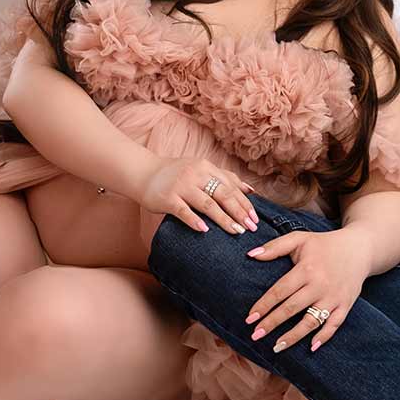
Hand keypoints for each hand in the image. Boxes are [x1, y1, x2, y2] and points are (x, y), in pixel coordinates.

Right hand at [140, 157, 258, 233]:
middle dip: (239, 212)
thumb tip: (251, 190)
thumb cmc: (176, 174)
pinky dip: (194, 220)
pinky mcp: (167, 198)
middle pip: (223, 195)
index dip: (245, 203)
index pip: (231, 187)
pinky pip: (183, 211)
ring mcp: (181, 186)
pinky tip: (205, 230)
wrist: (143, 173)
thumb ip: (225, 178)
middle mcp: (195, 175)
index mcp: (206, 167)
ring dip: (223, 219)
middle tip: (251, 228)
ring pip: (207, 204)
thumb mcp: (201, 169)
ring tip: (236, 231)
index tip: (255, 219)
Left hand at [244, 227, 372, 351]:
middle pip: (291, 308)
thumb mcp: (300, 239)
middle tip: (255, 335)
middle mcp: (320, 285)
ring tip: (277, 347)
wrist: (359, 248)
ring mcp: (334, 297)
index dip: (263, 305)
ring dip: (293, 336)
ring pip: (311, 321)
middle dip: (272, 323)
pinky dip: (324, 336)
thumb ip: (275, 246)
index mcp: (307, 269)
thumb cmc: (324, 244)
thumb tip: (250, 255)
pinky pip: (334, 324)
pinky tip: (311, 347)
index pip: (280, 291)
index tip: (249, 318)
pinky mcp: (345, 305)